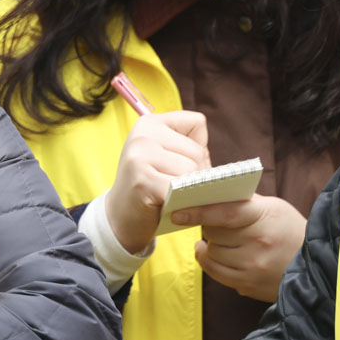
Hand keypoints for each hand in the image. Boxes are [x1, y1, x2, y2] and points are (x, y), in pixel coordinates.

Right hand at [102, 111, 210, 254]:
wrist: (120, 217)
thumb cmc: (151, 186)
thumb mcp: (165, 156)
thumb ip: (189, 148)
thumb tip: (219, 171)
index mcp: (149, 123)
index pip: (197, 123)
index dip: (198, 148)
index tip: (180, 164)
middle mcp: (142, 135)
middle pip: (197, 151)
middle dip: (197, 175)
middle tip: (178, 189)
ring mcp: (139, 156)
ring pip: (192, 170)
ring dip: (189, 190)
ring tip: (173, 197)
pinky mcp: (143, 181)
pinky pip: (181, 189)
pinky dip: (183, 202)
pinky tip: (169, 206)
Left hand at [173, 194, 306, 301]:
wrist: (316, 266)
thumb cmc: (290, 230)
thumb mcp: (274, 208)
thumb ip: (243, 202)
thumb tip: (208, 192)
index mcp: (264, 217)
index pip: (224, 213)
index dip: (198, 212)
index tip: (177, 213)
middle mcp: (258, 243)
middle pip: (214, 233)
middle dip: (208, 227)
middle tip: (214, 223)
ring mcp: (253, 266)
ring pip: (212, 252)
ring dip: (211, 245)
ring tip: (219, 239)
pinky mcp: (248, 285)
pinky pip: (215, 272)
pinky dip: (208, 261)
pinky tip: (209, 251)